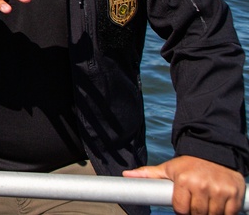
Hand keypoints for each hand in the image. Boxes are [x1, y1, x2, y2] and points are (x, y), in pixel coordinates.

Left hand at [123, 155, 245, 214]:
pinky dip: (225, 213)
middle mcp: (202, 185)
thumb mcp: (169, 167)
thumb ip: (148, 173)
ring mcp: (219, 190)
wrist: (215, 151)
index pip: (181, 209)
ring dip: (209, 212)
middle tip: (195, 202)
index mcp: (184, 180)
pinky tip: (219, 205)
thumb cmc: (189, 163)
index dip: (181, 209)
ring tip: (206, 203)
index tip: (183, 205)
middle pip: (197, 213)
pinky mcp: (234, 193)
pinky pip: (230, 213)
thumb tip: (125, 174)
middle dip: (195, 211)